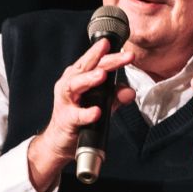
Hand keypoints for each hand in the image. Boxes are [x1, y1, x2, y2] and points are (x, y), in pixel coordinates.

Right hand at [27, 38, 134, 191]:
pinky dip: (86, 113)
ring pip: (75, 85)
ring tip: (102, 75)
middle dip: (103, 59)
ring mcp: (66, 101)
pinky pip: (76, 115)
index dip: (111, 55)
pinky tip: (96, 112)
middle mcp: (70, 84)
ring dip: (89, 79)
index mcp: (78, 77)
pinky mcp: (66, 119)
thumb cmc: (79, 117)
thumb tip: (131, 91)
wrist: (61, 140)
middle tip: (121, 56)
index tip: (127, 51)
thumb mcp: (101, 104)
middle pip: (86, 67)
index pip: (96, 62)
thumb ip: (115, 96)